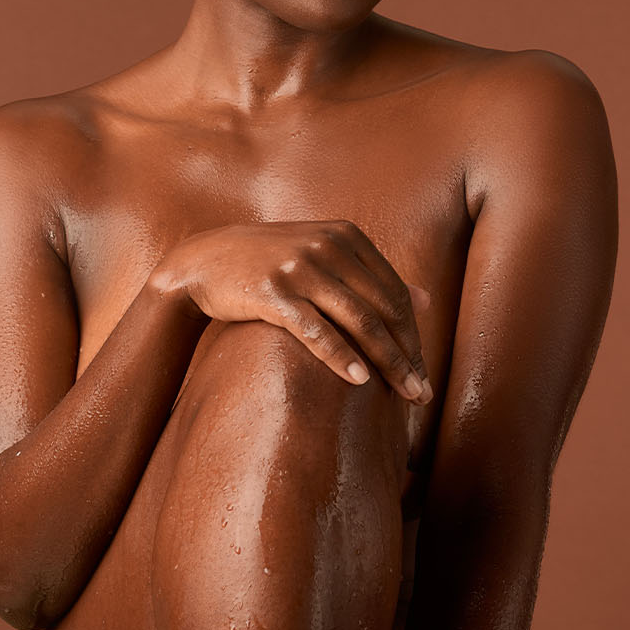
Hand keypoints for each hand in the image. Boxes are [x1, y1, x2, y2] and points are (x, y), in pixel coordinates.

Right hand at [154, 220, 433, 403]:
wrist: (202, 260)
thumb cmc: (267, 262)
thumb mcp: (322, 256)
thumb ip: (370, 275)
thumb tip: (427, 299)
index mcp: (346, 236)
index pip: (395, 292)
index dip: (414, 335)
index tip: (423, 371)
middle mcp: (327, 246)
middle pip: (384, 308)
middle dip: (408, 354)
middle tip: (422, 394)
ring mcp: (300, 267)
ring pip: (360, 320)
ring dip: (388, 362)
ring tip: (405, 394)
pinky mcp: (273, 291)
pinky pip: (316, 329)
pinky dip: (341, 356)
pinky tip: (359, 381)